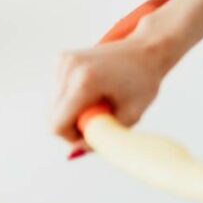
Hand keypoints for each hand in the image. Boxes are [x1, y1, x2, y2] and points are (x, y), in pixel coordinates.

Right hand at [51, 15, 178, 158]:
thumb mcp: (131, 115)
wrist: (148, 49)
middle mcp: (69, 67)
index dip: (72, 136)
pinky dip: (73, 98)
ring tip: (102, 99)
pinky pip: (59, 92)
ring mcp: (64, 60)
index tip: (94, 131)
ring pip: (55, 105)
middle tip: (103, 114)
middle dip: (74, 123)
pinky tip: (95, 89)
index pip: (57, 124)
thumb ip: (102, 136)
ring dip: (74, 110)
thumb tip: (73, 153)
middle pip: (54, 116)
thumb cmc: (144, 81)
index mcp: (85, 81)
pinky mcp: (62, 58)